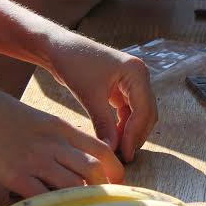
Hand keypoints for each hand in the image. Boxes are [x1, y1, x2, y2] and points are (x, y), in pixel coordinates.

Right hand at [0, 80, 124, 197]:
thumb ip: (67, 139)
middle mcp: (55, 145)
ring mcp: (36, 161)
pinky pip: (43, 197)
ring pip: (74, 185)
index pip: (102, 149)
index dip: (115, 168)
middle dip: (103, 188)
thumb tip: (87, 159)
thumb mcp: (46, 121)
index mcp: (65, 130)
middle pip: (93, 170)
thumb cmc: (12, 119)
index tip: (118, 181)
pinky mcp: (16, 176)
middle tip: (104, 200)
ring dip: (82, 199)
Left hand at [47, 34, 156, 162]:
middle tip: (124, 156)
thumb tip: (112, 150)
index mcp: (136, 72)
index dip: (135, 134)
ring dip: (131, 131)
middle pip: (147, 113)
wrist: (58, 49)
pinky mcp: (123, 87)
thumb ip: (103, 124)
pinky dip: (124, 125)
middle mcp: (140, 75)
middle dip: (136, 135)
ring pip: (140, 114)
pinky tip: (114, 138)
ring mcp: (133, 81)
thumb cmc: (74, 64)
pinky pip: (130, 111)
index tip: (125, 154)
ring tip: (119, 150)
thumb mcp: (90, 96)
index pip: (143, 109)